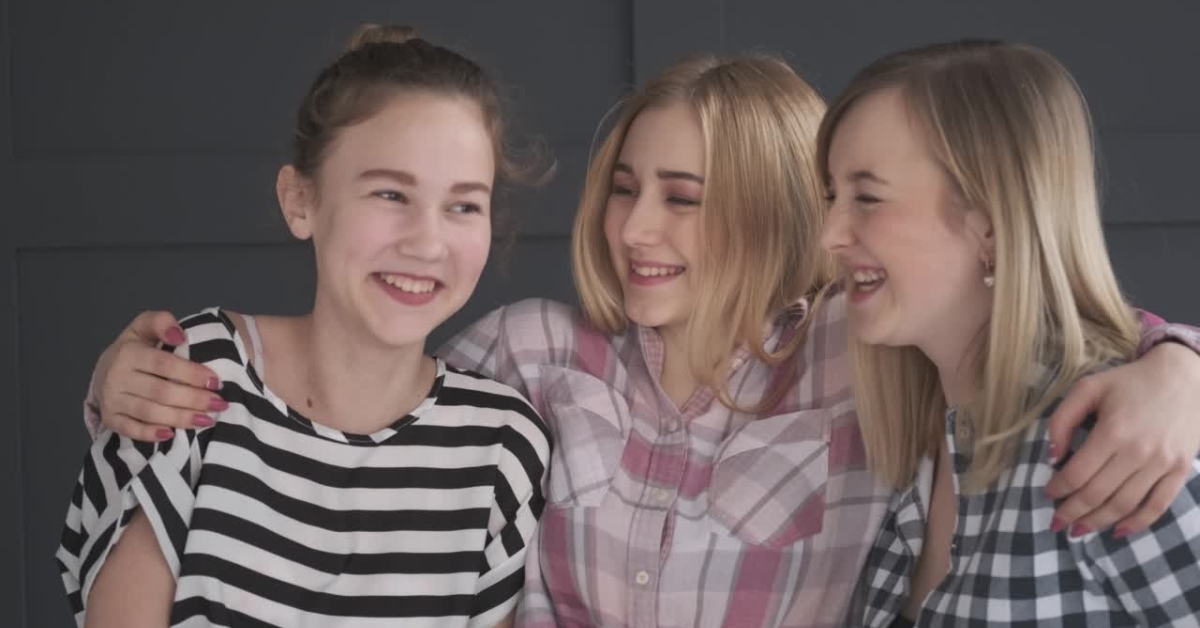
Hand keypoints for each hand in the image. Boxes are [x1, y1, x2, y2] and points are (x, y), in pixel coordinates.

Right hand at [95, 310, 223, 440]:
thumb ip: (161, 321)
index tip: (216, 381)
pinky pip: (131, 430)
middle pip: (161, 392)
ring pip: (150, 413)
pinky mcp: (110, 418)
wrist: (104, 369)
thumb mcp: (144, 327)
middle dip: (194, 399)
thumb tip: (180, 334)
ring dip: (181, 418)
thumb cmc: (135, 348)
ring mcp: (111, 400)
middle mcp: (116, 377)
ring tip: (208, 419)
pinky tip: (172, 434)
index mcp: (128, 353)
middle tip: (220, 404)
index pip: (164, 365)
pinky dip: (151, 434)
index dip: (192, 374)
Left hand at [1045, 343, 1199, 536]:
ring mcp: (1163, 464)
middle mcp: (1139, 452)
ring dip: (1098, 522)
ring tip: (1078, 530)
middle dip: (1072, 512)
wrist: (1184, 378)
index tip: (1047, 494)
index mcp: (1113, 431)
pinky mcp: (1180, 470)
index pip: (1077, 473)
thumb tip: (1051, 456)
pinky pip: (1158, 506)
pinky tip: (1117, 531)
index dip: (1058, 489)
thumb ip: (1062, 420)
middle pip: (1098, 494)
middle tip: (1056, 522)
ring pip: (1124, 505)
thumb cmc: (1129, 382)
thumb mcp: (1087, 389)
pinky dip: (1137, 523)